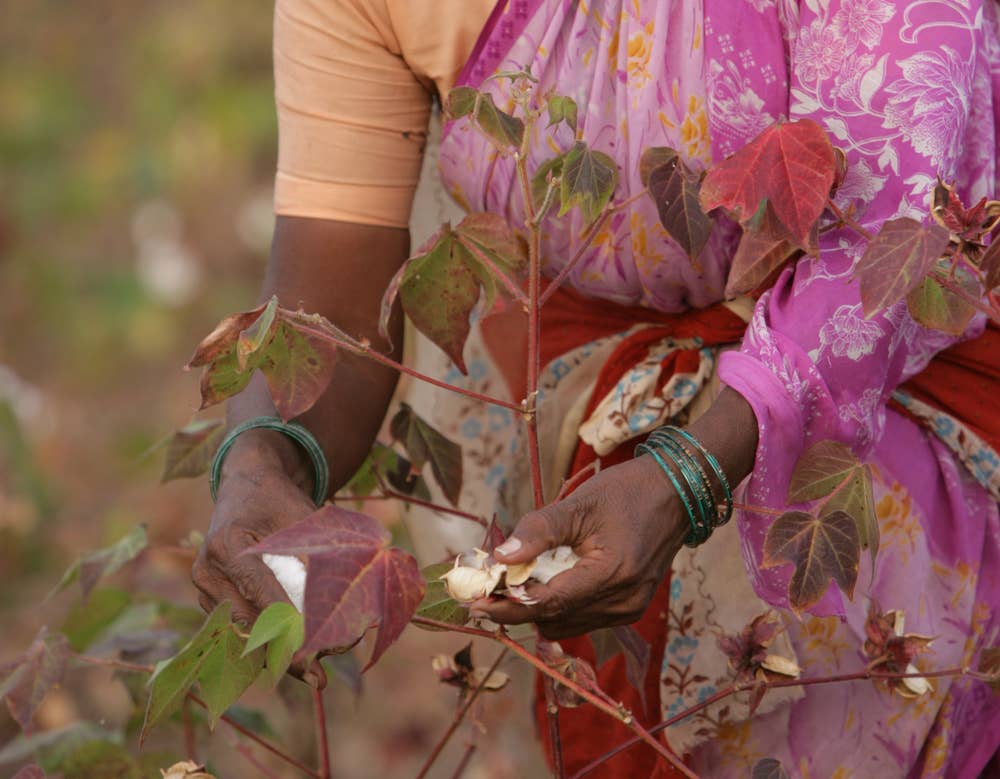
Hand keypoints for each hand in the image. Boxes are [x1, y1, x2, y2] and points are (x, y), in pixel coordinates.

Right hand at [191, 430, 324, 684]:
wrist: (247, 487)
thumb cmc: (279, 501)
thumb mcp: (301, 517)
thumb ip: (315, 554)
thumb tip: (342, 601)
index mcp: (227, 544)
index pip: (259, 592)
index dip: (286, 625)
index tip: (312, 653)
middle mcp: (207, 571)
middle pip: (248, 624)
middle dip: (284, 651)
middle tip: (319, 675)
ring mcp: (205, 589)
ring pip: (242, 635)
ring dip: (277, 657)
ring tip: (314, 675)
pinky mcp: (211, 602)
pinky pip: (240, 632)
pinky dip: (268, 647)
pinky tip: (298, 661)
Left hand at [472, 454, 688, 639]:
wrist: (675, 493)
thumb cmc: (626, 492)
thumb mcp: (579, 504)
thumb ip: (539, 532)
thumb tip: (499, 558)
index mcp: (612, 574)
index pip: (549, 602)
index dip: (509, 605)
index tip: (474, 602)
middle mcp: (622, 601)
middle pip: (554, 618)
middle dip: (516, 607)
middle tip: (483, 591)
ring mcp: (628, 609)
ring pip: (566, 623)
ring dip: (536, 608)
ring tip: (510, 584)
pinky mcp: (629, 608)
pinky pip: (582, 617)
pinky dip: (558, 605)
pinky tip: (543, 583)